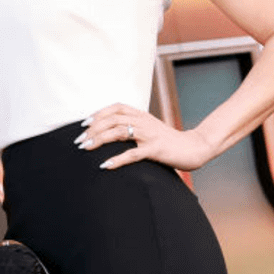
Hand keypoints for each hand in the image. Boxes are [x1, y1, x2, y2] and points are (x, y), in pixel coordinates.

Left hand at [76, 103, 215, 170]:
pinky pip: (132, 154)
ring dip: (99, 140)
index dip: (98, 114)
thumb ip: (134, 128)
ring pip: (119, 132)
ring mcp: (150, 134)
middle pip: (113, 119)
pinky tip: (105, 165)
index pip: (116, 108)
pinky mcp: (155, 149)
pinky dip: (117, 159)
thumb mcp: (151, 129)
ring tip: (85, 149)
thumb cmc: (169, 141)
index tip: (84, 124)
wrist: (194, 147)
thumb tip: (112, 133)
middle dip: (93, 129)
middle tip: (79, 141)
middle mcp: (144, 121)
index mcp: (142, 115)